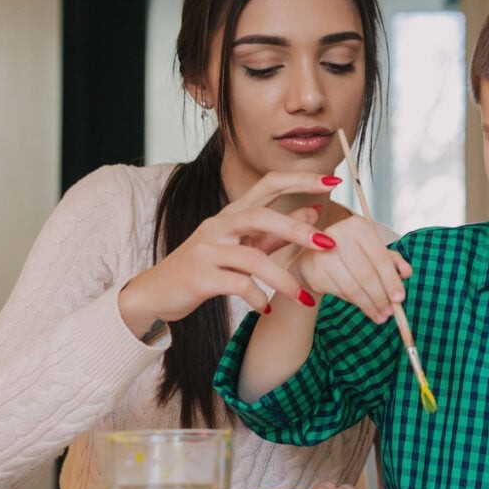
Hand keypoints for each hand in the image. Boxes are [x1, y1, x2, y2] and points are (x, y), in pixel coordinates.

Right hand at [118, 171, 338, 338]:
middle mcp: (218, 226)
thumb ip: (276, 232)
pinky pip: (237, 284)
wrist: (155, 294)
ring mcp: (206, 250)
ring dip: (283, 278)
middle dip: (297, 229)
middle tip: (329, 243)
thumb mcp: (242, 247)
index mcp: (232, 214)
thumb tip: (314, 212)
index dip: (300, 180)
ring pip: (252, 256)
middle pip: (261, 215)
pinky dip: (257, 297)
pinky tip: (267, 308)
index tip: (332, 180)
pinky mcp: (198, 277)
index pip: (269, 184)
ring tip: (304, 298)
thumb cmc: (204, 269)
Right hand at [293, 215, 412, 323]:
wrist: (315, 259)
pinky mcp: (314, 270)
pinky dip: (354, 303)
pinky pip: (340, 293)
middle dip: (381, 297)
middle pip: (367, 274)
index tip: (400, 298)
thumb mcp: (373, 253)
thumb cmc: (350, 255)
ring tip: (380, 315)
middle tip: (390, 312)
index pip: (380, 257)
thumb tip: (406, 272)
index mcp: (358, 226)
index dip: (392, 280)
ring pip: (353, 287)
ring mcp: (323, 253)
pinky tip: (363, 306)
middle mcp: (339, 235)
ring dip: (369, 305)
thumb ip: (393, 261)